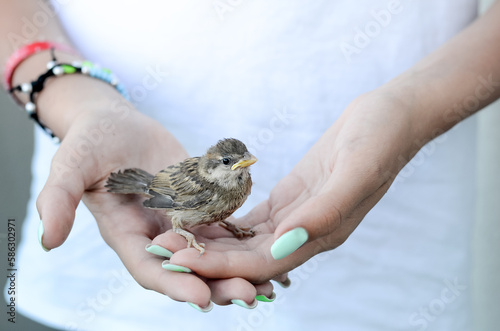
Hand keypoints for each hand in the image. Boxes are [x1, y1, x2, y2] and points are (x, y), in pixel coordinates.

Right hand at [35, 88, 273, 308]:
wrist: (117, 125)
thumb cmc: (91, 143)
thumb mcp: (71, 165)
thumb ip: (59, 198)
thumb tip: (48, 239)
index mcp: (126, 235)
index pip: (149, 268)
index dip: (173, 285)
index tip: (200, 299)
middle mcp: (156, 235)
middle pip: (188, 269)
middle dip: (216, 284)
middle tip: (248, 296)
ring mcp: (181, 222)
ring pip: (211, 253)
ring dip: (238, 270)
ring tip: (269, 285)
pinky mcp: (200, 205)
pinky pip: (223, 227)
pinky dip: (243, 242)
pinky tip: (269, 248)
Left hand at [158, 91, 422, 283]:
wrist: (387, 119)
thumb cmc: (379, 141)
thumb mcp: (356, 171)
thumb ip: (324, 211)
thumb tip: (287, 243)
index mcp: (321, 234)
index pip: (262, 264)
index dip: (222, 266)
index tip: (182, 260)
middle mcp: (306, 233)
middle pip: (248, 258)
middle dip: (206, 257)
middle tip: (163, 250)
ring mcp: (297, 216)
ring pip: (247, 241)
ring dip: (211, 243)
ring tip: (173, 236)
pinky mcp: (290, 198)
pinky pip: (253, 220)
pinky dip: (226, 223)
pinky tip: (202, 219)